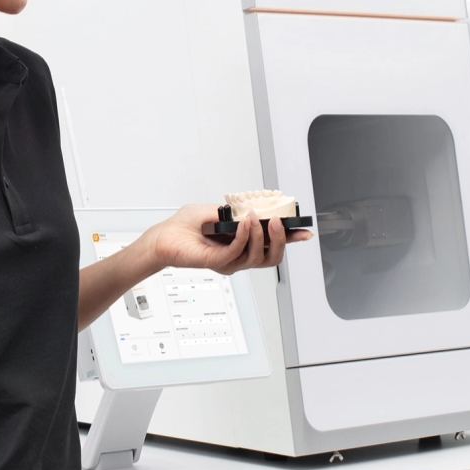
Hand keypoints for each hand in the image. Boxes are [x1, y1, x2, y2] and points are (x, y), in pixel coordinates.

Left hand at [144, 203, 310, 275]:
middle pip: (272, 257)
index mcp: (243, 242)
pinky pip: (237, 253)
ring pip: (258, 257)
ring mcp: (230, 261)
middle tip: (279, 223)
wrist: (164, 236)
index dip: (291, 239)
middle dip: (281, 240)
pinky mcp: (217, 263)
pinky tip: (244, 224)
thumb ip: (238, 211)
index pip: (272, 244)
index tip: (305, 232)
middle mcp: (239, 254)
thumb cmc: (186, 225)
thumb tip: (256, 207)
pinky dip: (244, 237)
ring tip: (258, 219)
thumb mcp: (217, 211)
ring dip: (261, 235)